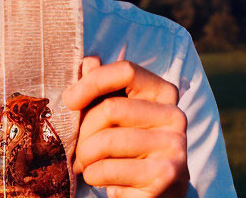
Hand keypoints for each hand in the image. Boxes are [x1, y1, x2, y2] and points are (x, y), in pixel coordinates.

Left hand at [62, 57, 188, 197]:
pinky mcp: (165, 177)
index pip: (126, 70)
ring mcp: (174, 148)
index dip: (91, 82)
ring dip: (85, 155)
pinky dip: (93, 175)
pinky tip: (99, 178)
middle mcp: (175, 117)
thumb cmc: (128, 146)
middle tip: (77, 144)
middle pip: (111, 108)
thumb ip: (102, 87)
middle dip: (83, 129)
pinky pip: (108, 169)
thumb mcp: (115, 113)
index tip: (70, 100)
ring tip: (84, 162)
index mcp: (164, 93)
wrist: (156, 194)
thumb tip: (89, 61)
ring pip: (107, 141)